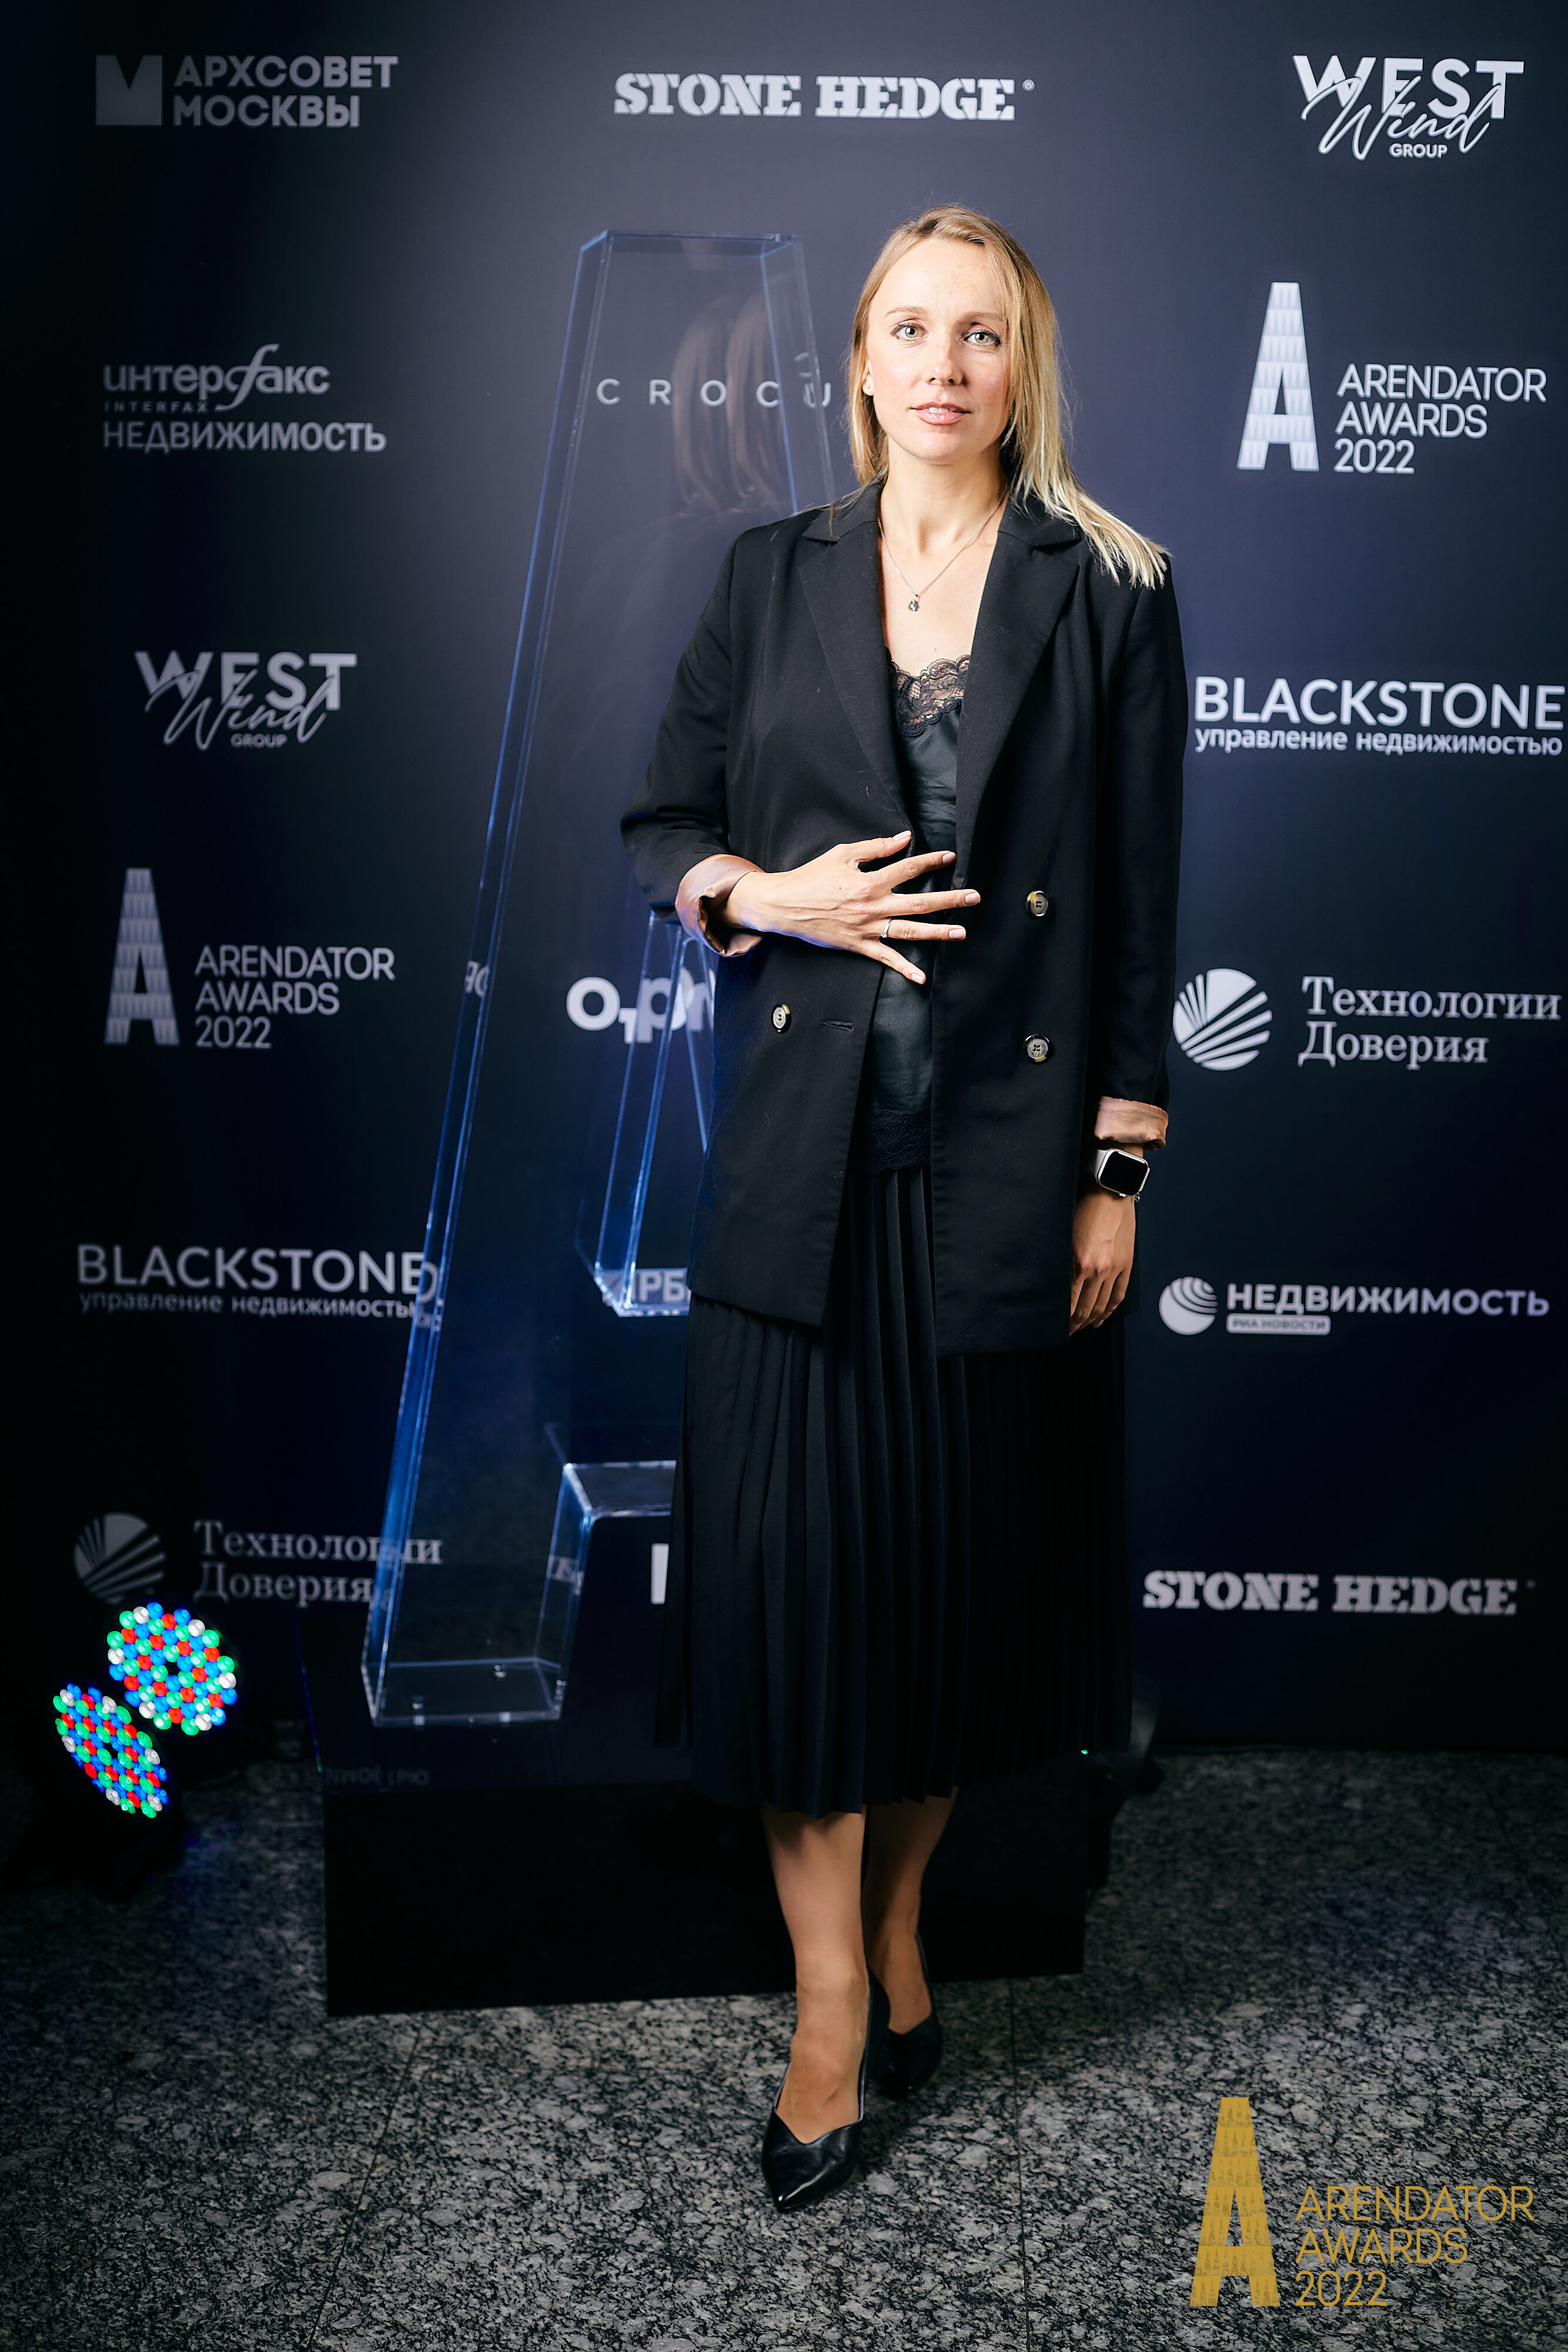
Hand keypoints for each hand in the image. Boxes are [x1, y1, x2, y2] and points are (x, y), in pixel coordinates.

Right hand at [726, 831, 978, 984]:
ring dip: (938, 932)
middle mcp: (872, 906)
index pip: (908, 869)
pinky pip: (886, 959)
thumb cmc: (810, 877)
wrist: (783, 905)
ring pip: (909, 931)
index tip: (951, 859)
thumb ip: (876, 848)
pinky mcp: (858, 945)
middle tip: (974, 897)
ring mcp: (867, 928)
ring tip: (962, 931)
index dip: (931, 862)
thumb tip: (905, 839)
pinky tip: (922, 978)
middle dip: (949, 900)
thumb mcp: (842, 854)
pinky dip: (904, 970)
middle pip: (919, 902)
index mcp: (869, 881)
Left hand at [1069, 1188, 1136, 1332]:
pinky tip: (1101, 1318)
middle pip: (1085, 1308)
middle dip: (1074, 1324)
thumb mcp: (1064, 1234)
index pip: (1069, 1302)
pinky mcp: (1126, 1263)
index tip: (1056, 1327)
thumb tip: (1054, 1282)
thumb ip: (1062, 1260)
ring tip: (1080, 1328)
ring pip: (1102, 1305)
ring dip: (1089, 1319)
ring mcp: (1115, 1268)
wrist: (1111, 1190)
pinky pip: (1118, 1294)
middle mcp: (1098, 1269)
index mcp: (1079, 1263)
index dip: (1063, 1319)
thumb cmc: (1084, 1205)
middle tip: (1066, 1332)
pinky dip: (1110, 1309)